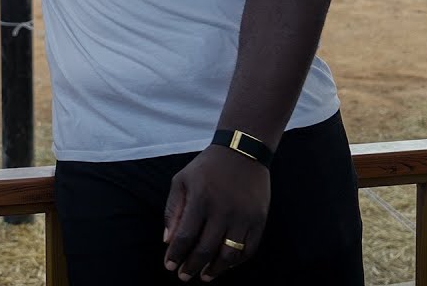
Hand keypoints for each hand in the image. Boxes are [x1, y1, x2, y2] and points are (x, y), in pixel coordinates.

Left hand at [163, 146, 269, 281]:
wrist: (242, 152)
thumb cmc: (206, 167)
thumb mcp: (181, 180)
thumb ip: (173, 210)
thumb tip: (167, 241)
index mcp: (200, 199)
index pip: (185, 236)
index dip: (176, 255)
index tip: (169, 266)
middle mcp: (223, 210)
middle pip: (206, 249)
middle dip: (192, 266)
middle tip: (183, 276)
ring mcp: (244, 216)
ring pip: (229, 254)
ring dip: (215, 270)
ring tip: (204, 276)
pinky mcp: (259, 219)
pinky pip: (249, 249)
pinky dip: (237, 262)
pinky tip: (225, 265)